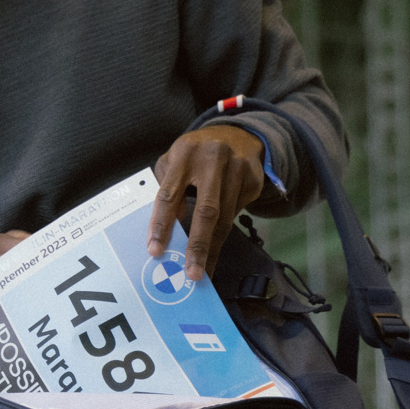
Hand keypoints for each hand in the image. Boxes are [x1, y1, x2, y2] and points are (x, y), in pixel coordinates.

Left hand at [147, 124, 265, 280]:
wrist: (238, 135)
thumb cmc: (195, 154)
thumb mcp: (174, 161)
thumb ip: (168, 187)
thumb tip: (173, 224)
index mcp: (185, 152)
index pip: (169, 193)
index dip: (162, 224)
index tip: (155, 251)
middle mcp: (214, 158)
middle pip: (206, 210)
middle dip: (198, 246)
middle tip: (191, 274)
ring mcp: (238, 169)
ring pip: (225, 218)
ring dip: (213, 249)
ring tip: (203, 272)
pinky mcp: (254, 181)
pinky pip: (236, 214)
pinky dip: (224, 234)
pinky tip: (215, 249)